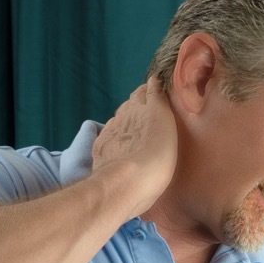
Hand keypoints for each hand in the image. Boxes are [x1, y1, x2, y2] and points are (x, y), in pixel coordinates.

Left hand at [90, 77, 177, 220]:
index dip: (150, 92)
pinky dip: (115, 140)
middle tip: (150, 118)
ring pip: (118, 123)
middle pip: (129, 107)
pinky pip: (108, 140)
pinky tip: (120, 149)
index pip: (143, 92)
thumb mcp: (163, 120)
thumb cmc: (155, 152)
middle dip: (137, 109)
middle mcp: (120, 117)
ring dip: (126, 125)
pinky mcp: (100, 152)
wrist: (126, 184)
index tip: (157, 95)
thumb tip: (153, 78)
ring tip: (137, 135)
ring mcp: (108, 135)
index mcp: (138, 107)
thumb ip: (156, 98)